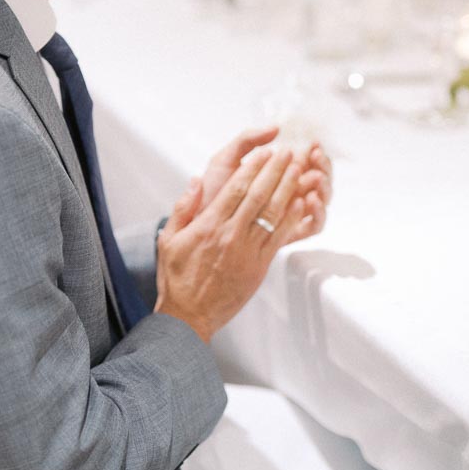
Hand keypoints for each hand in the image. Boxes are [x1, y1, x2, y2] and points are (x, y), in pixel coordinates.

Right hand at [154, 145, 303, 342]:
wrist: (188, 317)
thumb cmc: (176, 278)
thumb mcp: (168, 239)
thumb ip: (182, 208)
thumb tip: (196, 181)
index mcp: (208, 226)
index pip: (235, 189)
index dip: (254, 168)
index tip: (265, 152)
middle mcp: (230, 236)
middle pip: (259, 196)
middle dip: (276, 171)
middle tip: (288, 153)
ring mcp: (247, 252)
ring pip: (273, 214)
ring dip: (288, 190)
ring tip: (298, 171)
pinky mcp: (259, 267)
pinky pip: (279, 238)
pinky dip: (291, 219)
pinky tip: (299, 203)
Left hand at [201, 129, 331, 243]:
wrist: (198, 221)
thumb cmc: (211, 190)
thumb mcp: (226, 158)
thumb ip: (247, 140)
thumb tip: (276, 128)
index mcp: (277, 174)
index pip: (306, 161)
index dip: (314, 152)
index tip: (313, 144)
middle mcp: (288, 193)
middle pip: (319, 180)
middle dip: (323, 167)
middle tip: (316, 158)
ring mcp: (290, 214)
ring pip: (321, 200)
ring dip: (325, 187)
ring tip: (315, 177)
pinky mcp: (288, 234)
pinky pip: (314, 226)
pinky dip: (318, 212)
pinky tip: (309, 200)